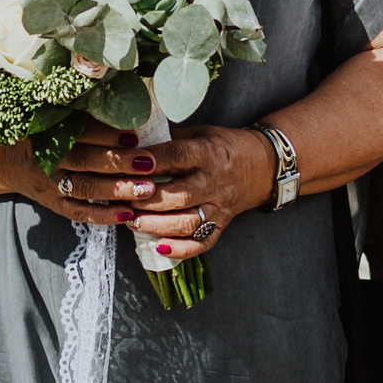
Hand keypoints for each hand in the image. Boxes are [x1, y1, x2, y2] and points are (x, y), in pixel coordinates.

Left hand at [14, 121, 276, 260]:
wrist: (262, 165)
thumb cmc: (221, 146)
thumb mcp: (199, 133)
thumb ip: (170, 140)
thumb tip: (130, 141)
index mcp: (208, 152)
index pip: (177, 156)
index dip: (151, 161)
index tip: (126, 163)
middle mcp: (214, 181)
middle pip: (179, 195)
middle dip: (147, 200)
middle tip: (119, 200)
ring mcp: (219, 206)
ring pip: (188, 222)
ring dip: (157, 225)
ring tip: (131, 222)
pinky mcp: (221, 225)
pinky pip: (202, 242)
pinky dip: (181, 249)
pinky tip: (159, 248)